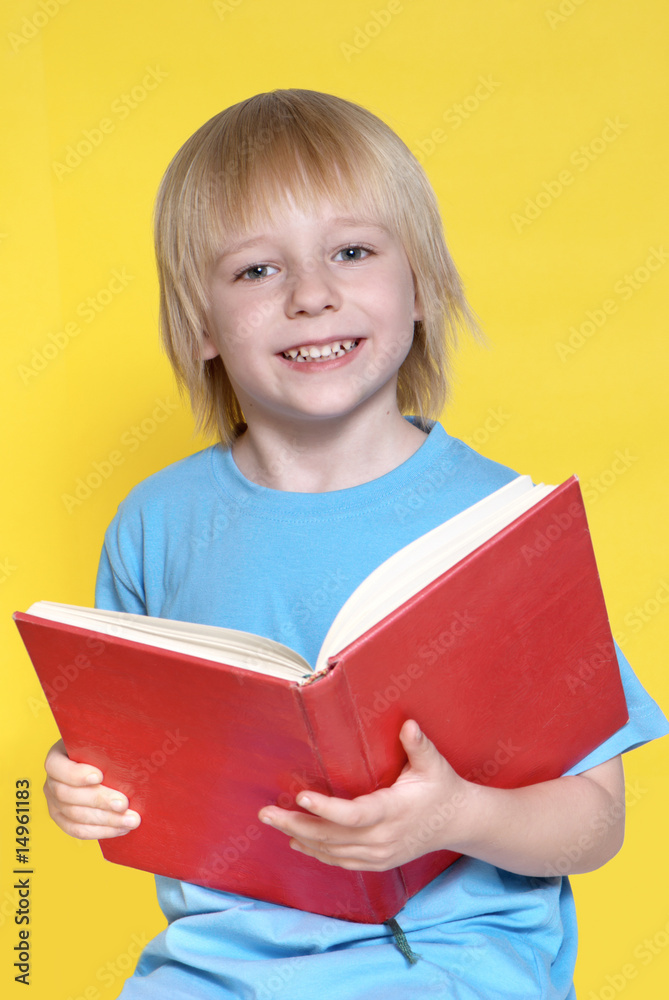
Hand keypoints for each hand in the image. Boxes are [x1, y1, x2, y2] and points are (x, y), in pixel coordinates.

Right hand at [44, 739, 140, 839]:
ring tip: (130, 820)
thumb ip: (111, 744)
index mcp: (57, 757)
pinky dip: (102, 830)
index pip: (57, 767)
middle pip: (68, 795)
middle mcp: (52, 781)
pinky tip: (121, 827)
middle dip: (99, 801)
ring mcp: (55, 802)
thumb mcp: (104, 741)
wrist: (104, 765)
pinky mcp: (64, 819)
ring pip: (75, 816)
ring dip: (106, 820)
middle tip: (124, 804)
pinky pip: (78, 830)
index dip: (76, 774)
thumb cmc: (106, 749)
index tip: (100, 776)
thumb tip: (134, 745)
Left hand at [258, 720, 468, 870]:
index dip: (325, 809)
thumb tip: (408, 725)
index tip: (300, 797)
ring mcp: (379, 855)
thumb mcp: (434, 763)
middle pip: (332, 836)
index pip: (353, 815)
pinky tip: (298, 841)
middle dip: (295, 824)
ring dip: (301, 838)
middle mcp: (383, 838)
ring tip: (273, 822)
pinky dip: (317, 853)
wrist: (459, 822)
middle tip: (265, 813)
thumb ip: (418, 745)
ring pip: (332, 852)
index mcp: (393, 811)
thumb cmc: (443, 788)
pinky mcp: (378, 863)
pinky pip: (341, 862)